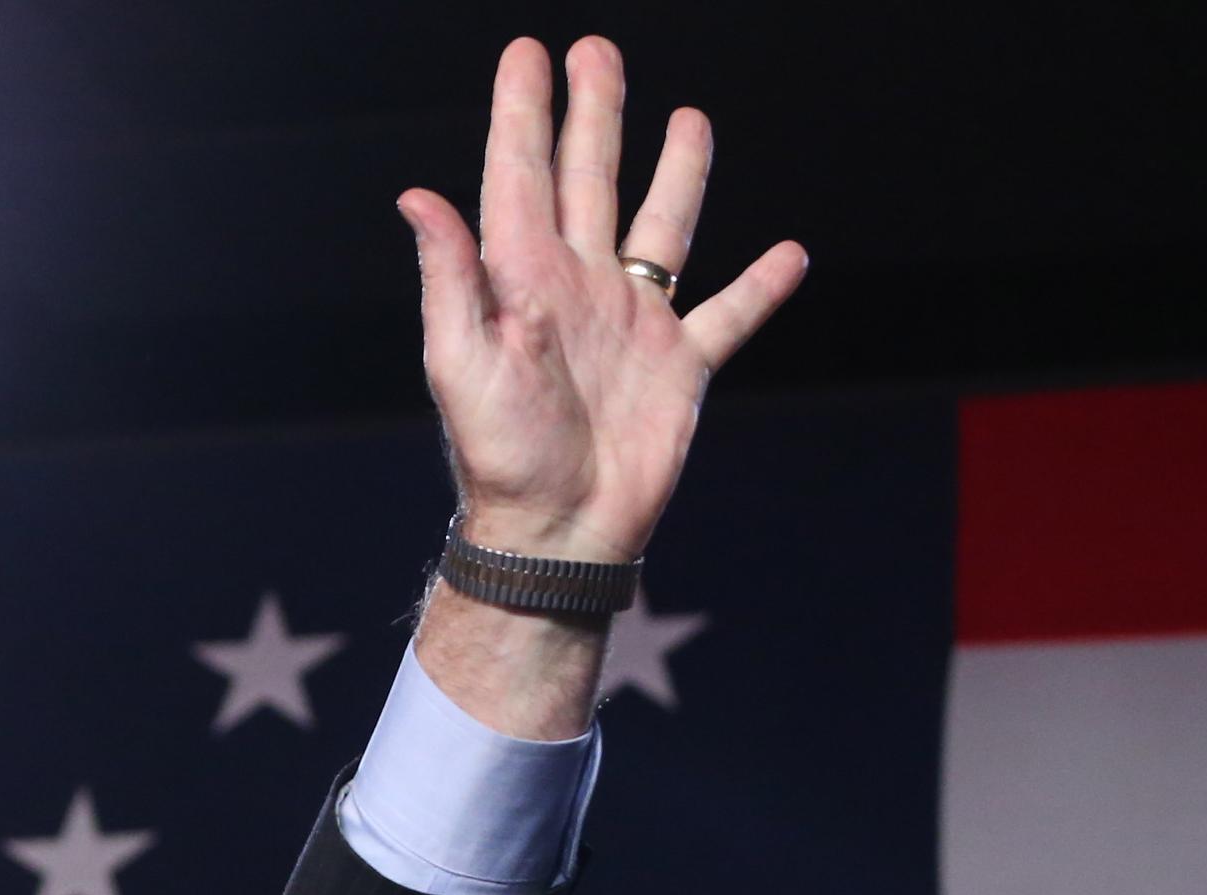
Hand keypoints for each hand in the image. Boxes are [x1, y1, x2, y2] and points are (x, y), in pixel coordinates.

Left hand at [402, 36, 806, 563]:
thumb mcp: (462, 363)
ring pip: (663, 226)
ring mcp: (632, 323)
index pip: (520, 176)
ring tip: (689, 117)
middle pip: (590, 179)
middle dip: (594, 116)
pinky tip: (789, 253)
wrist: (558, 531)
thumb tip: (418, 197)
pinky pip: (728, 314)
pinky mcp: (680, 367)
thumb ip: (450, 278)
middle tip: (597, 52)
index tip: (526, 54)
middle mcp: (579, 288)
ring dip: (676, 172)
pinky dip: (760, 286)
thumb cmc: (502, 457)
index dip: (522, 114)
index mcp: (522, 280)